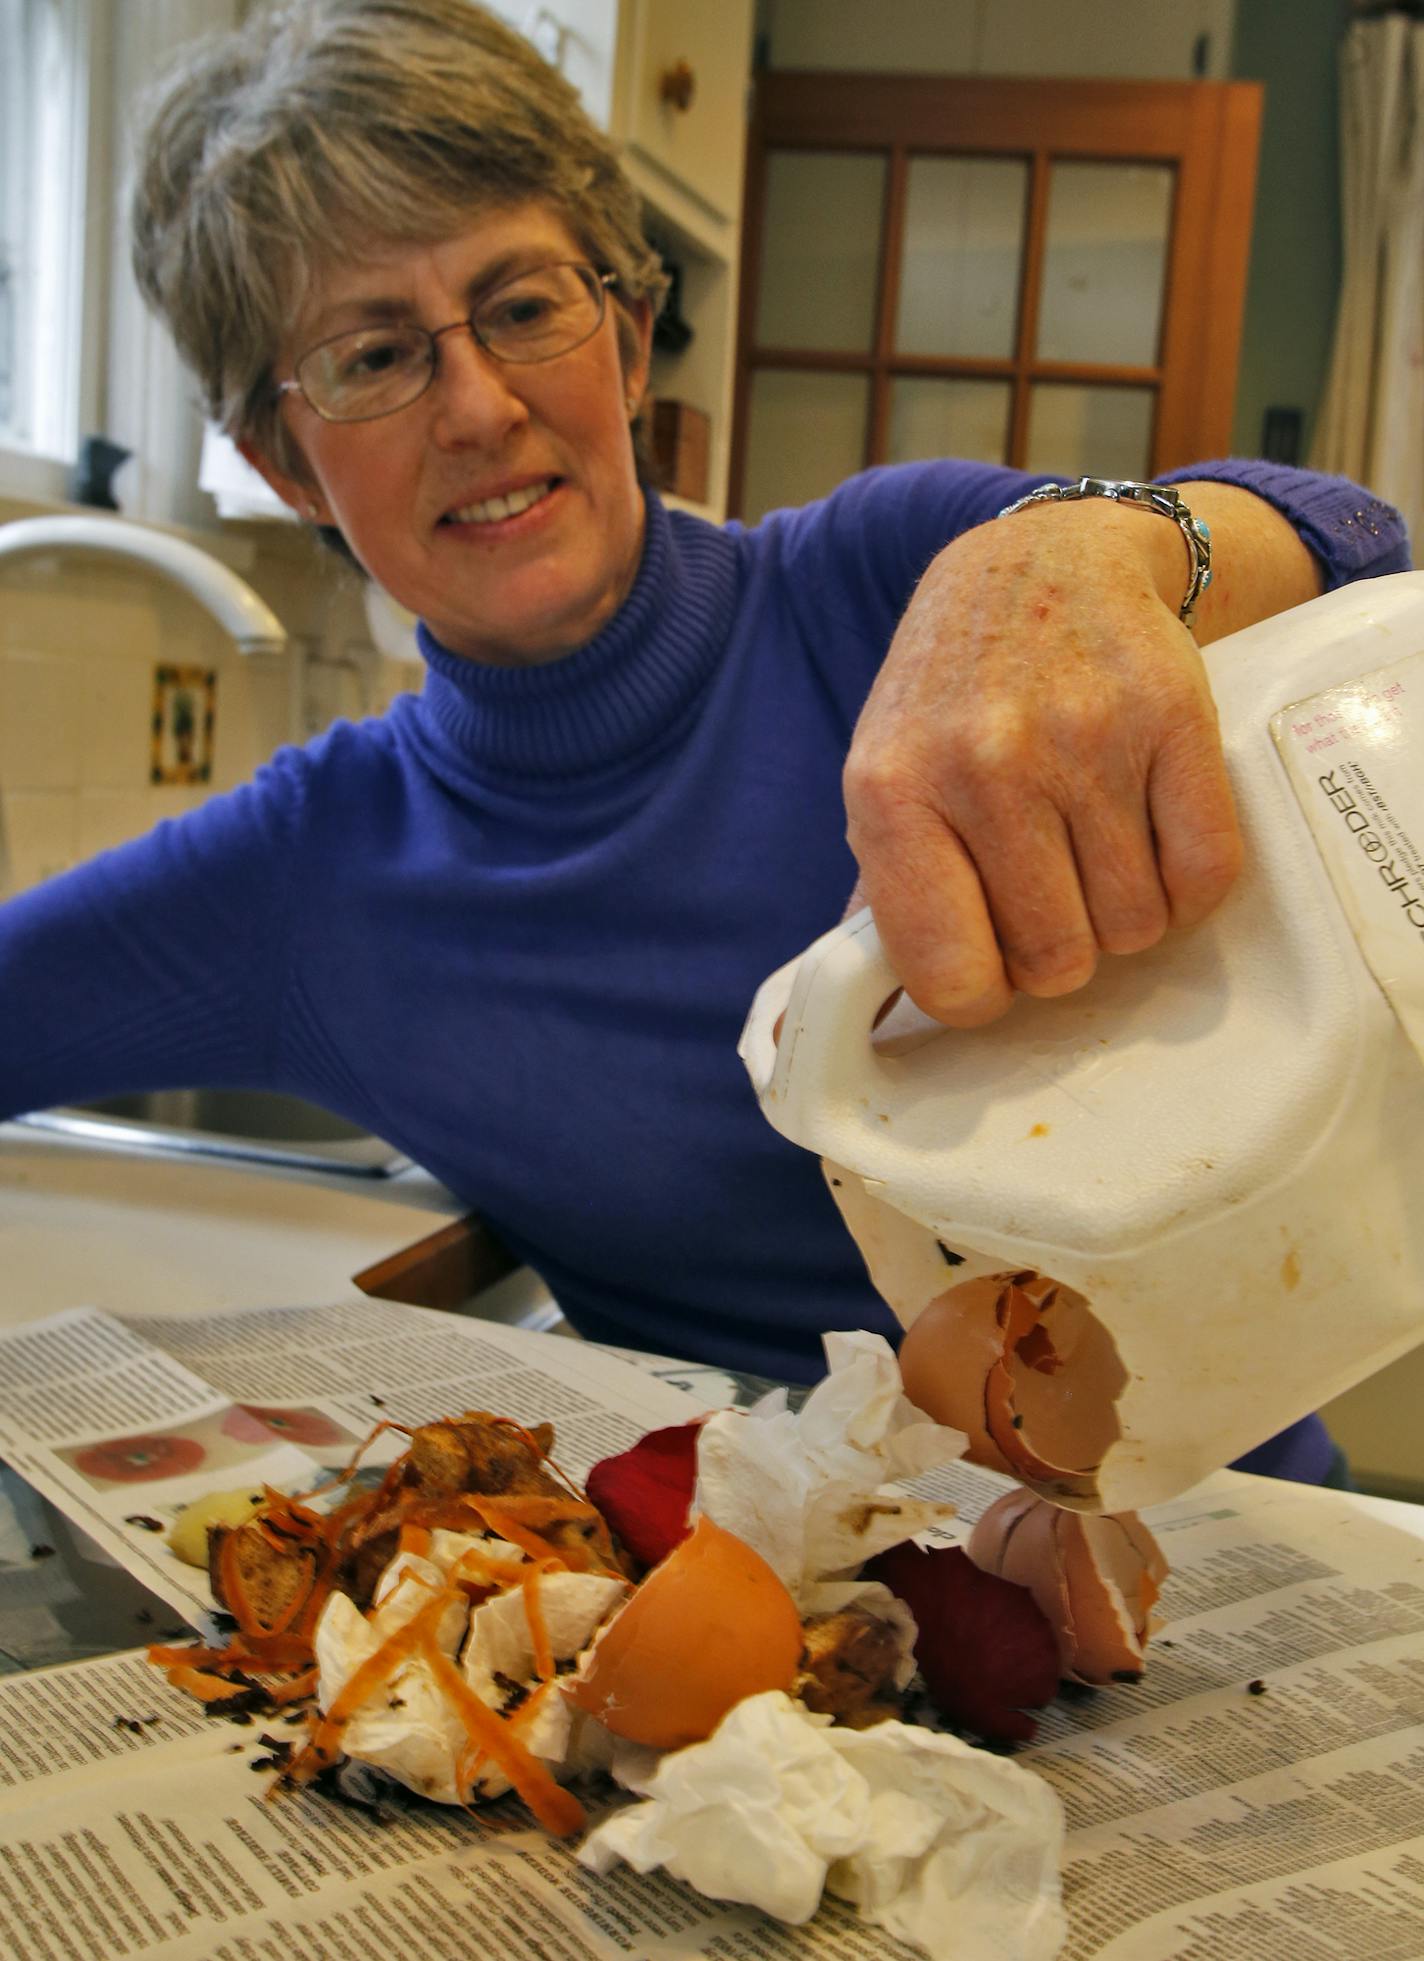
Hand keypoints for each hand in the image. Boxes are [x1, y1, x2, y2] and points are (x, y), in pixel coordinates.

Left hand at [842, 485, 1317, 1026]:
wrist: (1038, 563)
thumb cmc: (952, 695)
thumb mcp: (886, 778)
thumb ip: (881, 895)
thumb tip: (857, 1016)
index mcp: (893, 793)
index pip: (949, 973)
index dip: (979, 994)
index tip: (991, 965)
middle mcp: (984, 765)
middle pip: (1056, 961)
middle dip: (1059, 951)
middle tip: (1050, 892)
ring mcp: (1083, 738)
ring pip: (1135, 927)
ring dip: (1124, 914)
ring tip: (1094, 849)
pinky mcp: (1172, 716)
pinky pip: (1205, 874)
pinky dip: (1188, 884)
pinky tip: (1153, 840)